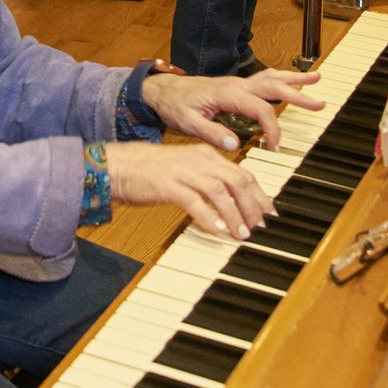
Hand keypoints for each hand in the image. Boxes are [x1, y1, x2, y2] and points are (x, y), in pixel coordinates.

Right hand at [106, 141, 273, 238]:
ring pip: (220, 191)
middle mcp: (198, 160)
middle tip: (259, 227)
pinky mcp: (168, 185)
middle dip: (253, 206)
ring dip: (234, 214)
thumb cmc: (150, 170)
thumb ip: (209, 180)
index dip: (260, 195)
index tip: (269, 213)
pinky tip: (217, 229)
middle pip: (237, 181)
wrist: (118, 165)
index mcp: (206, 154)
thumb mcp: (186, 169)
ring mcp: (183, 171)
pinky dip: (208, 216)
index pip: (243, 173)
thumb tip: (232, 200)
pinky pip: (194, 201)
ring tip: (241, 233)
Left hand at [140, 67, 320, 153]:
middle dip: (298, 95)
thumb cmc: (174, 105)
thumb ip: (211, 133)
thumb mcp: (187, 123)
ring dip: (294, 79)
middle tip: (319, 104)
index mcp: (227, 94)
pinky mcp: (237, 86)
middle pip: (273, 87)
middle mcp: (236, 85)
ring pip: (271, 78)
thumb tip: (235, 145)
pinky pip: (264, 79)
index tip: (274, 147)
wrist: (162, 90)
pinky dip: (281, 79)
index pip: (260, 110)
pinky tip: (292, 81)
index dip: (272, 129)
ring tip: (316, 79)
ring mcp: (238, 83)